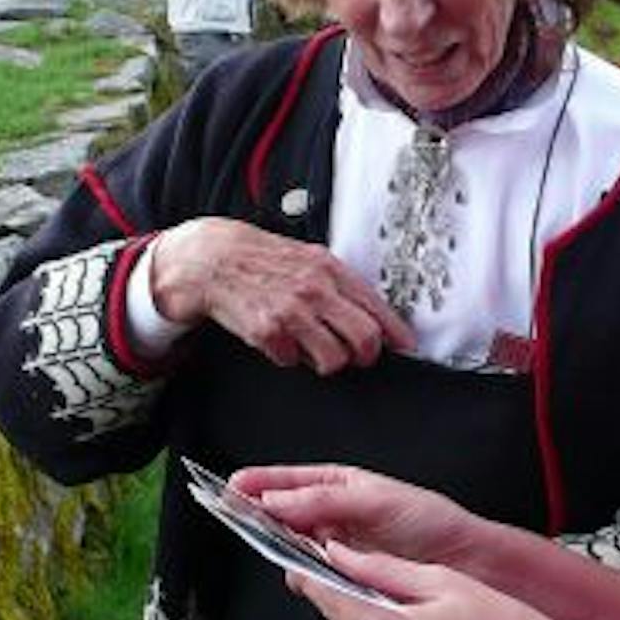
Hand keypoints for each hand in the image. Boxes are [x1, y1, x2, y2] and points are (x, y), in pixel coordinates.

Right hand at [150, 218, 414, 372]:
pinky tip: (279, 340)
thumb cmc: (264, 259)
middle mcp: (316, 290)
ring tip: (311, 347)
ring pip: (333, 359)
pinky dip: (287, 356)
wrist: (215, 258)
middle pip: (364, 340)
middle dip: (364, 355)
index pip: (377, 309)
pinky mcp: (268, 332)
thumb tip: (374, 315)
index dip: (395, 334)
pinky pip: (291, 361)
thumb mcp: (310, 259)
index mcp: (331, 270)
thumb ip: (340, 285)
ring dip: (325, 361)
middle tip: (354, 356)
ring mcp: (292, 313)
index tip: (405, 347)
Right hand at [233, 464, 479, 566]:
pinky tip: (306, 573)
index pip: (290, 481)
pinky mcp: (346, 574)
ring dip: (284, 548)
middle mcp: (336, 515)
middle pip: (285, 514)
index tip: (232, 487)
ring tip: (279, 545)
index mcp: (342, 484)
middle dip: (263, 516)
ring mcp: (339, 546)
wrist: (465, 559)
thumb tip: (280, 497)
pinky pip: (314, 574)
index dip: (260, 483)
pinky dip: (306, 574)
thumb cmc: (431, 520)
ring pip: (295, 547)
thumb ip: (325, 498)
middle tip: (242, 518)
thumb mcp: (376, 499)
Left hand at [290, 544, 576, 619]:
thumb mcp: (440, 580)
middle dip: (333, 582)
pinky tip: (393, 609)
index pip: (325, 593)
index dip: (309, 565)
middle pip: (329, 611)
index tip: (307, 545)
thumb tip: (341, 552)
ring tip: (383, 585)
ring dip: (350, 603)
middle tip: (348, 554)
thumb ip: (383, 567)